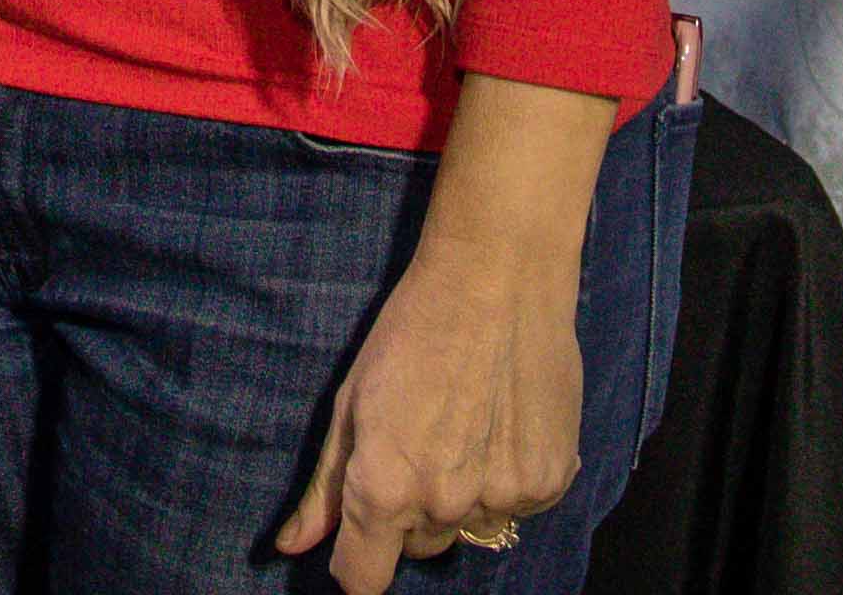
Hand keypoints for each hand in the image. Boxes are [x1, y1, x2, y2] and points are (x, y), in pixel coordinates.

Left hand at [274, 74, 612, 591]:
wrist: (498, 277)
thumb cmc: (411, 331)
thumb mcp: (350, 402)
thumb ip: (322, 487)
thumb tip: (291, 547)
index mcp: (383, 490)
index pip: (364, 580)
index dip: (358, 560)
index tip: (362, 535)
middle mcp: (444, 505)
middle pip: (419, 547)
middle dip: (412, 511)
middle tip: (421, 439)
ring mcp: (503, 496)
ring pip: (470, 526)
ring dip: (464, 495)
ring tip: (466, 425)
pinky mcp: (551, 480)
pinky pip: (518, 504)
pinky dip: (509, 476)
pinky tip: (503, 422)